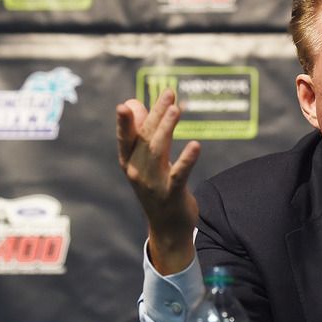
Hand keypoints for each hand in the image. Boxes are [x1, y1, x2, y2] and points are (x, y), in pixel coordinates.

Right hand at [116, 89, 200, 273]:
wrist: (167, 228)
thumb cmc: (156, 188)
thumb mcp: (143, 162)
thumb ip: (139, 133)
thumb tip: (133, 102)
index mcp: (128, 162)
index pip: (126, 138)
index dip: (125, 122)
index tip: (126, 104)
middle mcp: (137, 172)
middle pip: (146, 138)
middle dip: (157, 115)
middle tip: (169, 94)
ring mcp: (154, 184)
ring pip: (159, 151)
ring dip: (167, 128)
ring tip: (177, 109)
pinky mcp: (173, 193)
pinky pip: (180, 173)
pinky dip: (187, 159)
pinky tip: (196, 145)